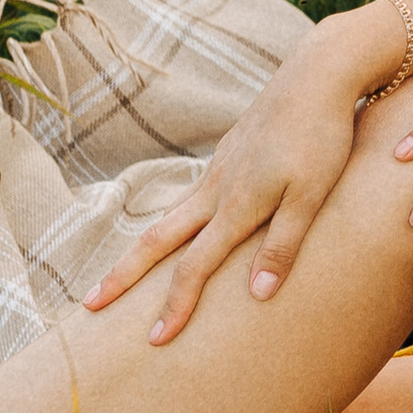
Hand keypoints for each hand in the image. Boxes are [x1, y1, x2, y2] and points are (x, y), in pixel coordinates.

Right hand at [83, 17, 381, 341]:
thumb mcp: (312, 196)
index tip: (155, 340)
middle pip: (158, 240)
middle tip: (90, 305)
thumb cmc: (322, 136)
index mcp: (235, 204)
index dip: (175, 306)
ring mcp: (219, 168)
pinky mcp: (230, 152)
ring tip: (124, 274)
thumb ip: (284, 245)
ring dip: (144, 249)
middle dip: (123, 276)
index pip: (194, 267)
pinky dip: (173, 222)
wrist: (318, 72)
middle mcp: (216, 188)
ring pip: (170, 216)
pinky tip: (179, 228)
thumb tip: (257, 296)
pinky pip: (192, 196)